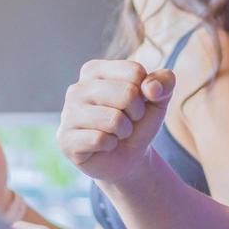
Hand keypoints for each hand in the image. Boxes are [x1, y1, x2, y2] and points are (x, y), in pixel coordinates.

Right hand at [57, 60, 175, 183]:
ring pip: (114, 119)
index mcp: (94, 70)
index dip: (146, 93)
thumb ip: (164, 83)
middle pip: (127, 94)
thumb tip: (151, 87)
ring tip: (116, 133)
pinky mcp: (65, 139)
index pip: (134, 72)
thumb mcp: (158, 100)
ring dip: (124, 131)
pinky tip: (103, 145)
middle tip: (128, 122)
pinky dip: (110, 145)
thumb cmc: (138, 123)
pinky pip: (100, 140)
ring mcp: (68, 114)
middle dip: (136, 114)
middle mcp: (76, 88)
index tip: (136, 103)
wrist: (127, 158)